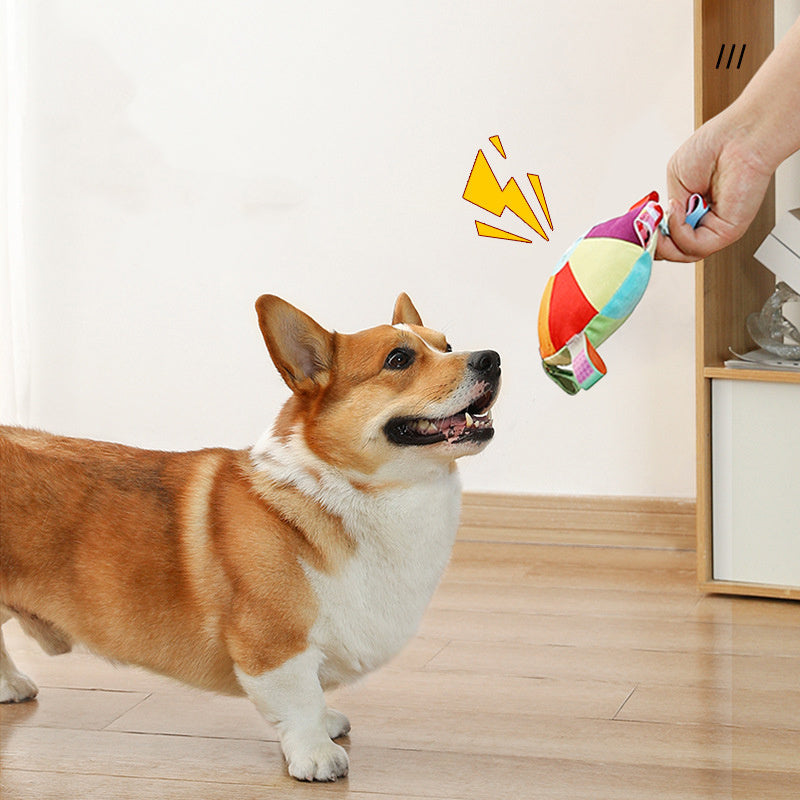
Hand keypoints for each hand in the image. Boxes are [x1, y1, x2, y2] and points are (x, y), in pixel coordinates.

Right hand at [656, 109, 772, 261]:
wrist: (737, 136)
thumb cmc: (714, 147)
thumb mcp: (675, 182)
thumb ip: (667, 211)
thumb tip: (659, 227)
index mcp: (692, 213)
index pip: (667, 239)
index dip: (651, 236)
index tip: (639, 226)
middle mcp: (705, 224)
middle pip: (673, 252)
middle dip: (654, 243)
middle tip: (645, 228)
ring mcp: (716, 230)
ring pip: (683, 254)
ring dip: (665, 240)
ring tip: (660, 219)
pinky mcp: (727, 233)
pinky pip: (695, 246)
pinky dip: (679, 231)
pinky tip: (678, 209)